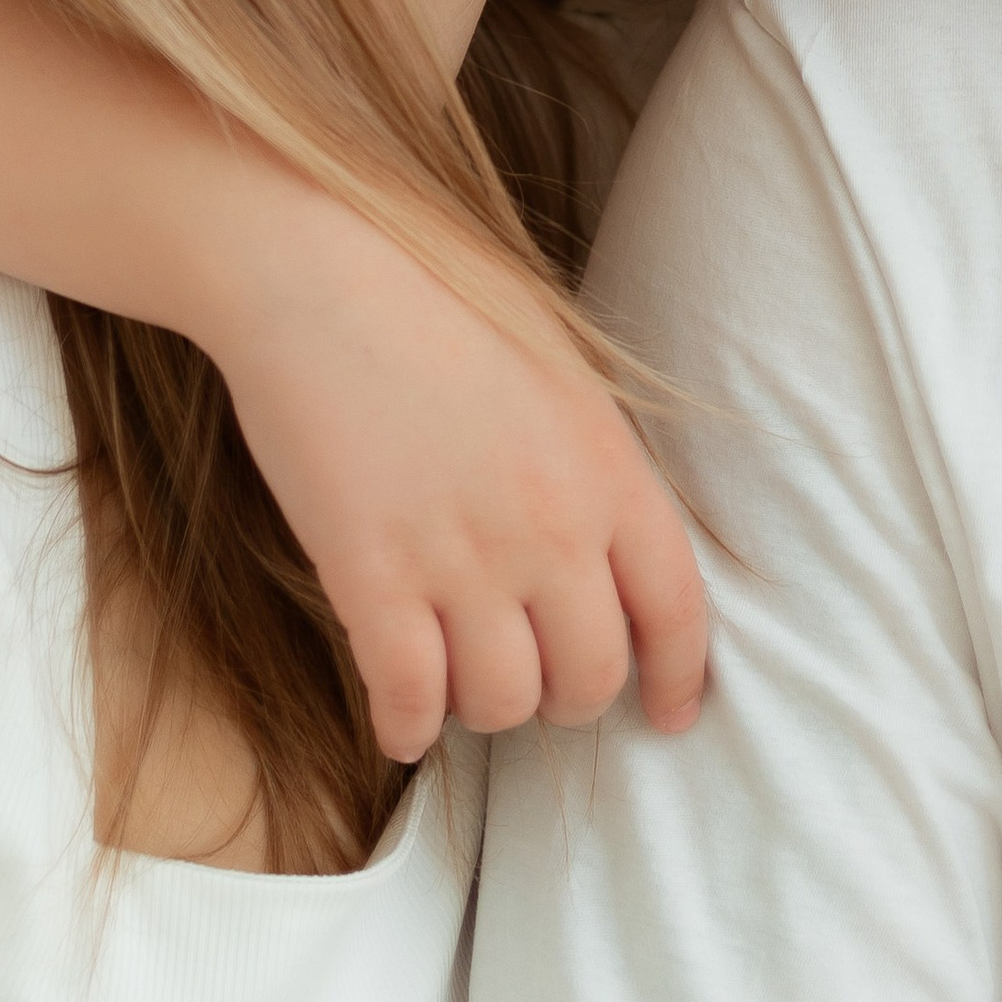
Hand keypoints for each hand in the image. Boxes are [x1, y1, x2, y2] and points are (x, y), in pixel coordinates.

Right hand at [207, 189, 707, 759]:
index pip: (676, 609)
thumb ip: (598, 471)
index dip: (676, 678)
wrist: (325, 274)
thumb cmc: (442, 306)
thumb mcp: (563, 376)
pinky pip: (410, 700)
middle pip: (591, 677)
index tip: (667, 715)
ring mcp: (463, 557)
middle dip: (568, 697)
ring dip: (485, 707)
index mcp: (609, 470)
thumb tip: (615, 561)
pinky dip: (407, 727)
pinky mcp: (372, 577)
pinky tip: (399, 717)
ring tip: (461, 677)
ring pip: (504, 703)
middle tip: (535, 680)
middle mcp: (552, 527)